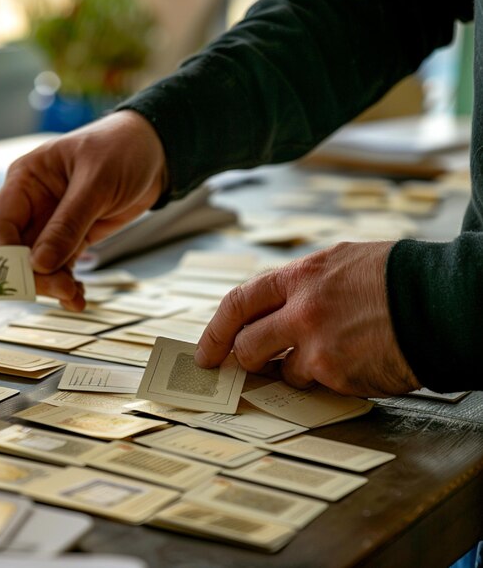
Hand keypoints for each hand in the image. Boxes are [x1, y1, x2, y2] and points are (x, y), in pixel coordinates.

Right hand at [0, 110, 166, 308]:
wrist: (154, 151)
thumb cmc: (121, 149)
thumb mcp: (95, 183)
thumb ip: (68, 223)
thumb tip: (40, 263)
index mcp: (27, 179)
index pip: (3, 221)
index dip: (7, 251)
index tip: (24, 273)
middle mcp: (34, 203)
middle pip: (19, 248)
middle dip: (35, 273)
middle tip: (59, 289)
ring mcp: (54, 222)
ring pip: (41, 262)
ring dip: (54, 283)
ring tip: (73, 296)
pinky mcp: (75, 236)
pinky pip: (64, 264)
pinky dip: (69, 282)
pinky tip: (77, 297)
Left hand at [195, 241, 420, 396]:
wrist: (441, 303)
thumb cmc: (394, 279)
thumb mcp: (339, 263)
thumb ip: (300, 285)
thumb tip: (270, 308)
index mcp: (300, 277)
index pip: (238, 302)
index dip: (216, 329)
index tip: (207, 351)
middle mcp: (302, 311)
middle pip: (247, 345)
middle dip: (243, 359)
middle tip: (246, 365)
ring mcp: (318, 346)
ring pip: (282, 372)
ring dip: (297, 369)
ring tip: (333, 351)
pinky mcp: (338, 376)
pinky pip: (316, 385)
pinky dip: (327, 378)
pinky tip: (352, 361)